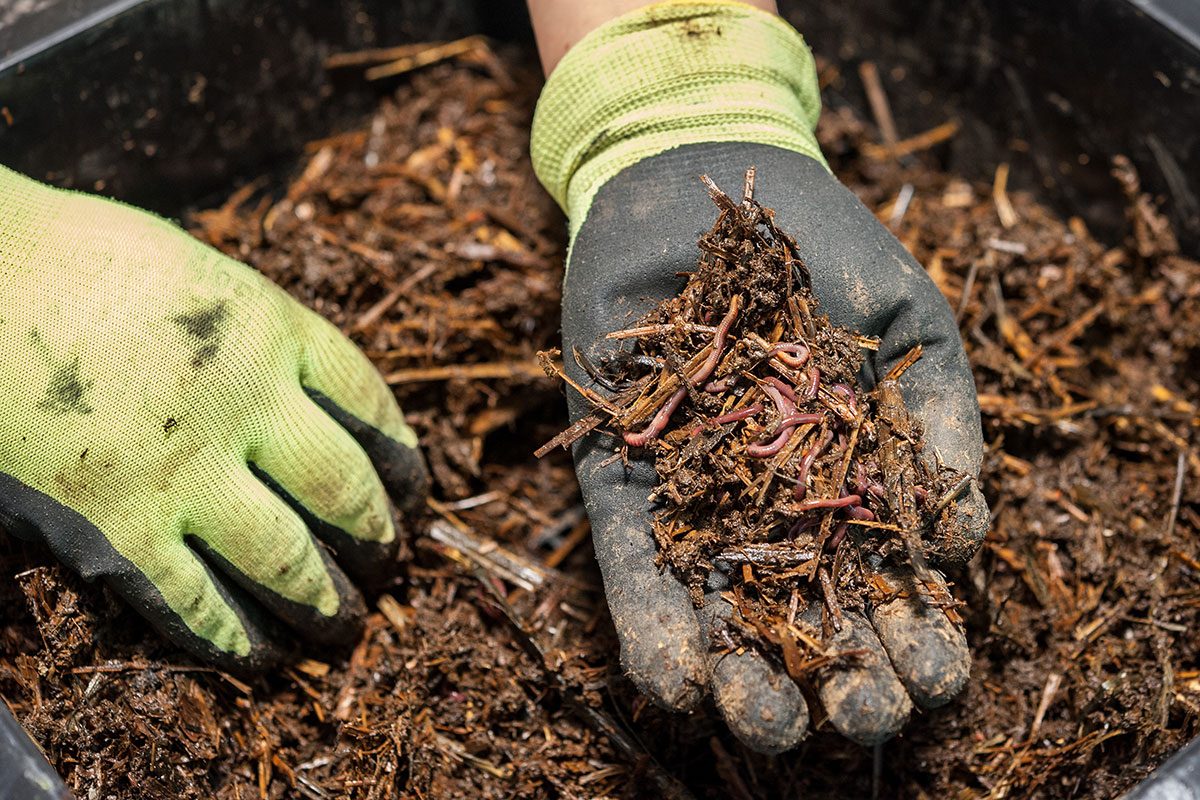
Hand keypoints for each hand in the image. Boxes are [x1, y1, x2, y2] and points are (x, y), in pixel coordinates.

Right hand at [0, 166, 428, 669]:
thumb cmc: (78, 260)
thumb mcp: (201, 276)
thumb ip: (260, 338)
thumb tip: (303, 399)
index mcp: (273, 330)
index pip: (371, 407)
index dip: (403, 462)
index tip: (414, 492)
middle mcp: (246, 404)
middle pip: (344, 490)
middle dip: (377, 538)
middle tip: (389, 564)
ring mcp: (183, 471)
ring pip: (286, 559)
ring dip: (323, 600)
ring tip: (342, 622)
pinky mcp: (116, 527)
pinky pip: (192, 602)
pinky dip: (232, 636)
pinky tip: (257, 655)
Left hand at [529, 2, 987, 752]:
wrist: (703, 183)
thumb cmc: (823, 252)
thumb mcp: (907, 326)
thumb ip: (943, 418)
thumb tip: (970, 538)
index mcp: (856, 488)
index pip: (893, 588)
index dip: (918, 639)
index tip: (937, 673)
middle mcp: (777, 512)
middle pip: (812, 621)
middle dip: (843, 679)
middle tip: (862, 712)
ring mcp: (699, 502)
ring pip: (723, 616)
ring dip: (746, 681)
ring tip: (769, 720)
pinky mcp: (622, 484)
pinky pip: (634, 569)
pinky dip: (653, 626)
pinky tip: (677, 678)